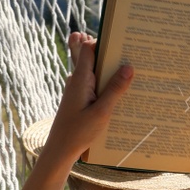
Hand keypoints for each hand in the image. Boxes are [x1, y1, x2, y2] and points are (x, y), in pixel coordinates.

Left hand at [42, 32, 133, 160]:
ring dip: (109, 68)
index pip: (89, 48)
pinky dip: (105, 81)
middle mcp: (77, 80)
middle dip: (108, 52)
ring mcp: (77, 88)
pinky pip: (93, 83)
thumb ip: (115, 89)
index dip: (104, 41)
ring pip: (94, 70)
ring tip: (130, 66)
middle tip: (129, 49)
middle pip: (92, 56)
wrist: (60, 150)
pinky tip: (119, 87)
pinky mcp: (79, 97)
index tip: (122, 39)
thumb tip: (128, 67)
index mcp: (80, 79)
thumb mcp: (101, 112)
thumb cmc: (78, 133)